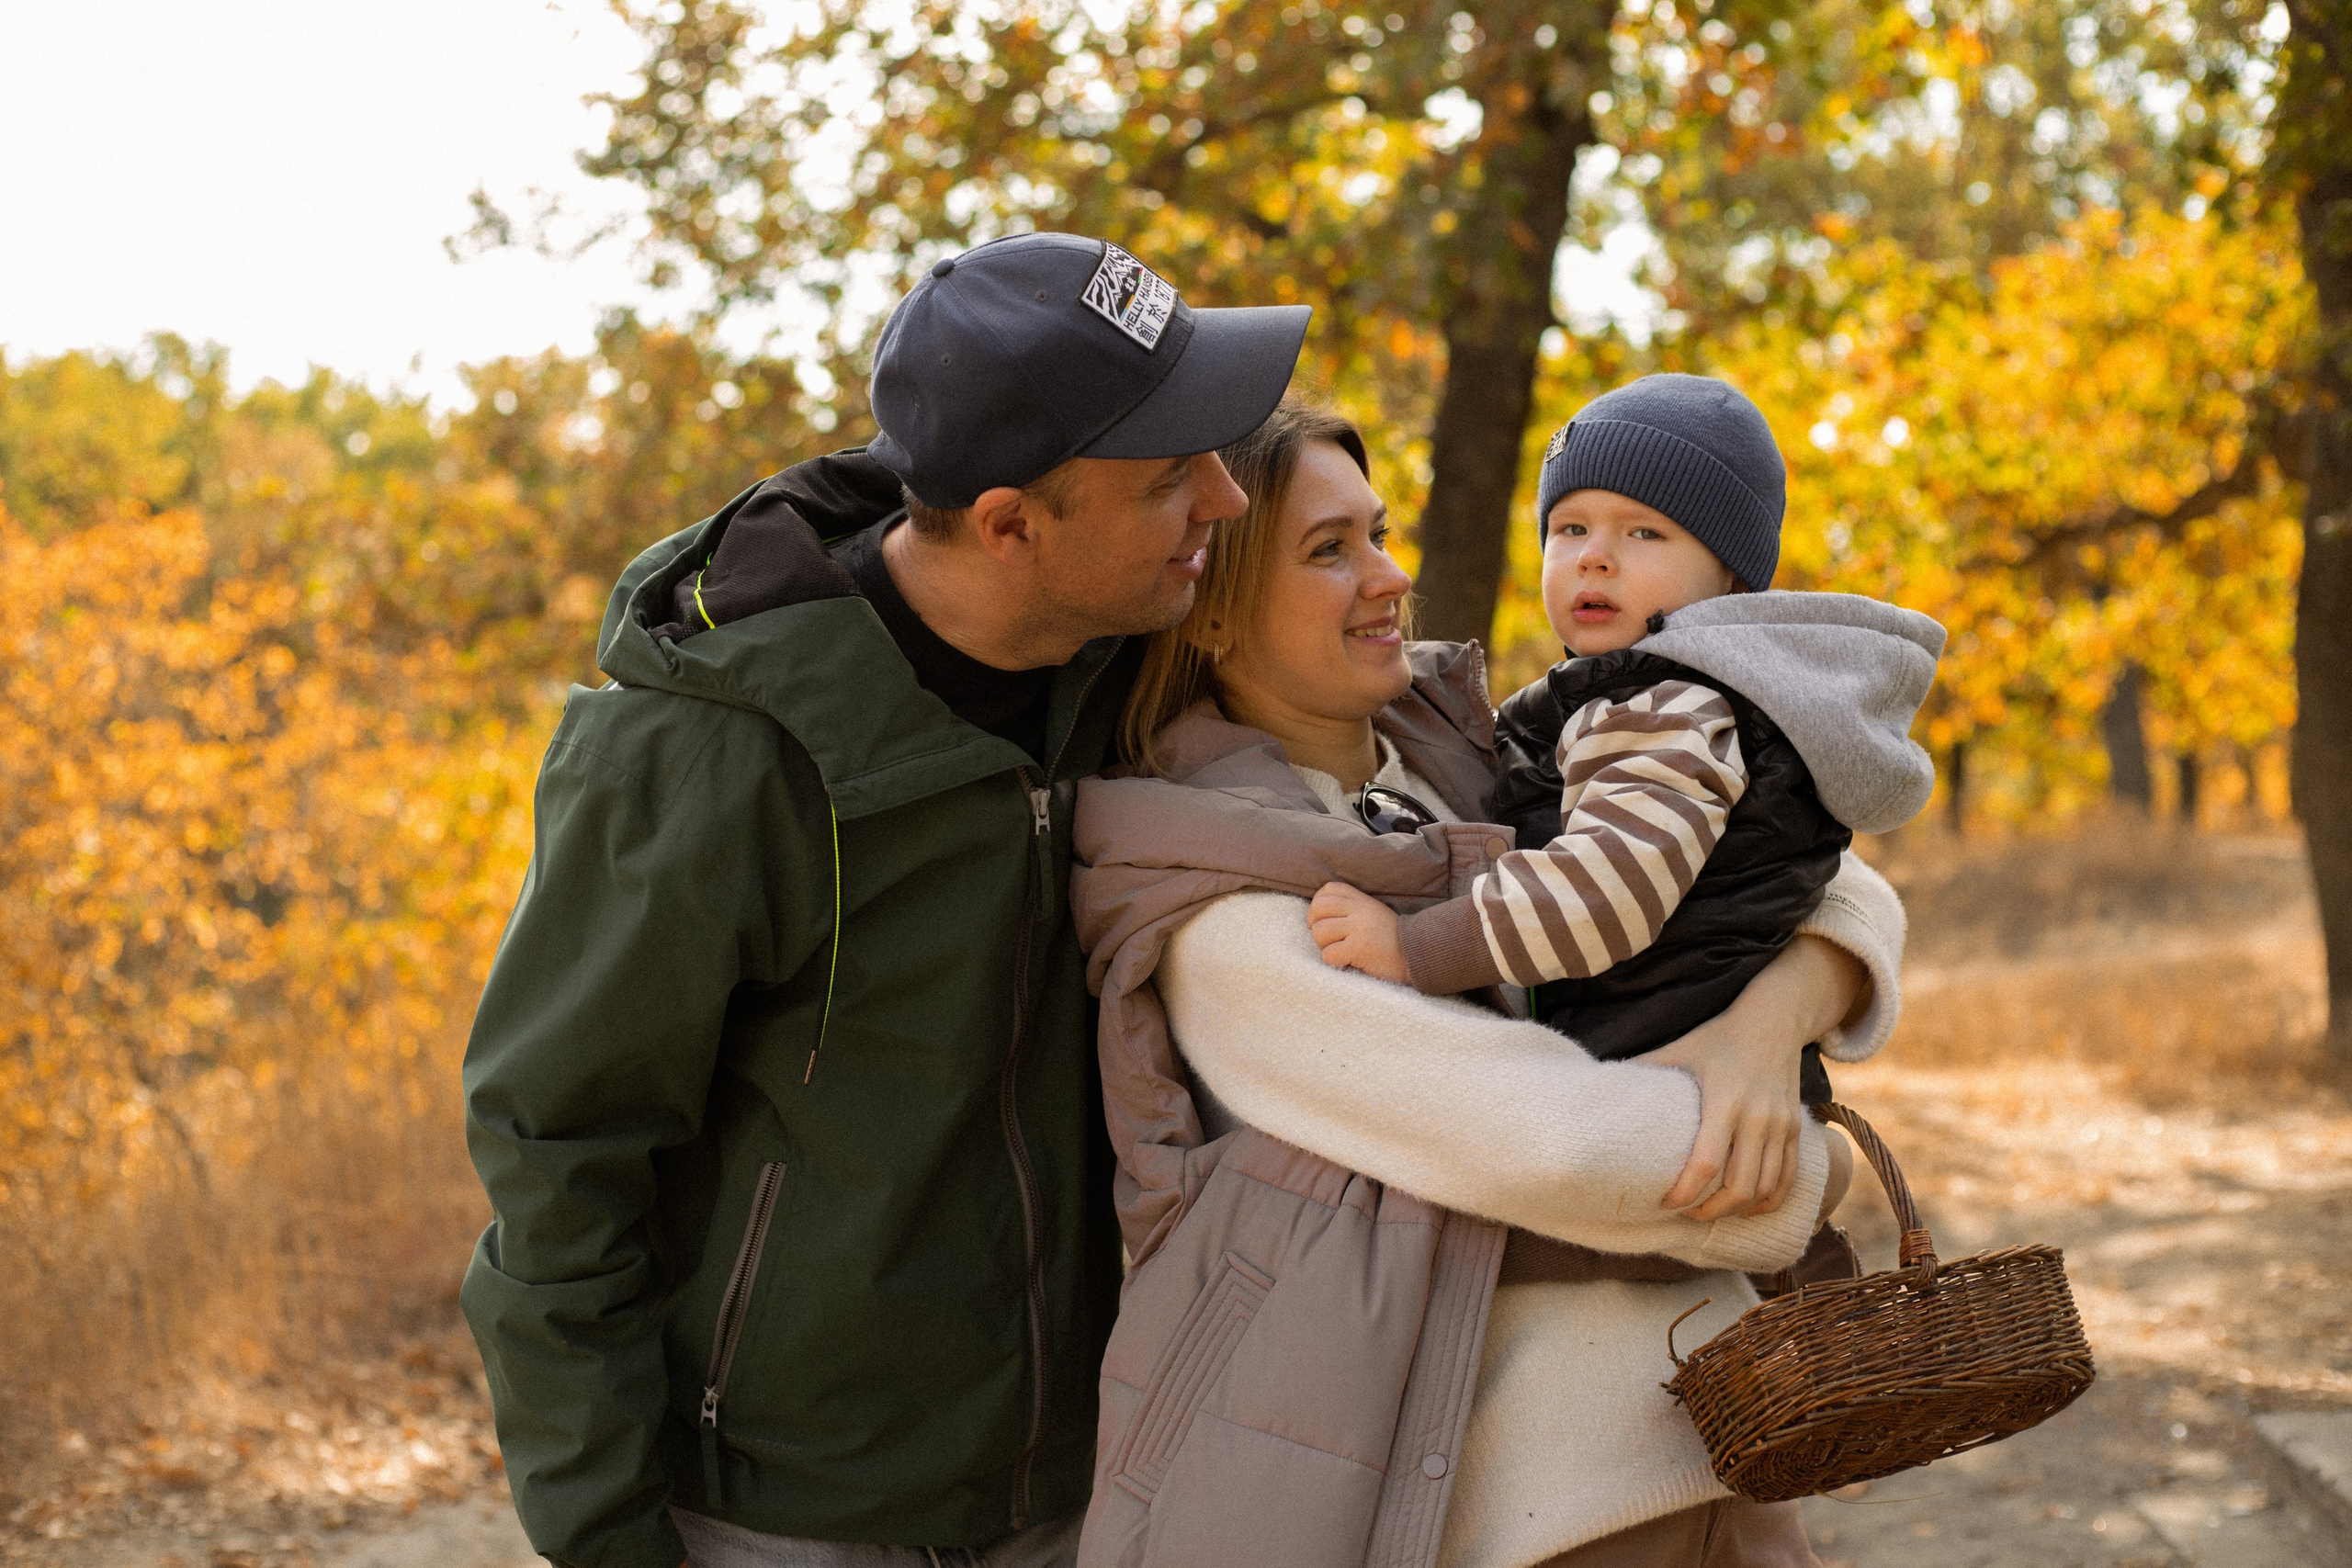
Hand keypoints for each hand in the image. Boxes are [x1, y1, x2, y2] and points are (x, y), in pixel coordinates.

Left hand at [1307, 881, 1409, 982]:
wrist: (1417, 955)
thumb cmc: (1390, 938)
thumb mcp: (1371, 912)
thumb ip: (1348, 907)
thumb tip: (1315, 914)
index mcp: (1360, 899)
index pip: (1325, 892)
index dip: (1318, 909)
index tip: (1328, 922)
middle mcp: (1359, 909)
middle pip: (1317, 909)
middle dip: (1316, 927)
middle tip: (1330, 940)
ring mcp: (1359, 927)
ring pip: (1320, 932)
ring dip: (1325, 946)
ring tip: (1341, 952)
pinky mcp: (1360, 947)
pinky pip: (1329, 954)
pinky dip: (1335, 962)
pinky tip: (1348, 962)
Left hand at [1647, 934, 1865, 1220]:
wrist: (1774, 1021)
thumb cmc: (1717, 1037)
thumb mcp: (1678, 1048)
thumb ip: (1644, 1068)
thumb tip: (1599, 1085)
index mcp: (1723, 1100)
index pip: (1706, 1162)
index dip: (1686, 1192)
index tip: (1666, 1204)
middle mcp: (1756, 1117)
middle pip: (1739, 1185)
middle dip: (1711, 1210)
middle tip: (1687, 1216)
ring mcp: (1780, 1125)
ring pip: (1764, 1187)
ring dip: (1737, 1210)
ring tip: (1711, 1213)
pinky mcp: (1795, 1129)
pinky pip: (1788, 1178)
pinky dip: (1769, 1200)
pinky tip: (1748, 1209)